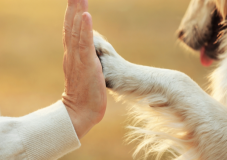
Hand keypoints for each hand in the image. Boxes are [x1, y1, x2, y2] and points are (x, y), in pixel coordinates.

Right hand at [62, 0, 106, 138]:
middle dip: (73, 7)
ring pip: (76, 31)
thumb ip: (84, 59)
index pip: (71, 29)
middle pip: (71, 26)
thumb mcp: (85, 71)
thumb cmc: (85, 93)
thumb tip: (89, 50)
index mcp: (72, 54)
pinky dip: (84, 30)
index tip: (75, 0)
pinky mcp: (86, 65)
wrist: (81, 111)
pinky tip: (85, 16)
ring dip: (77, 12)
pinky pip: (85, 45)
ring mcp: (78, 59)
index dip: (72, 13)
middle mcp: (72, 54)